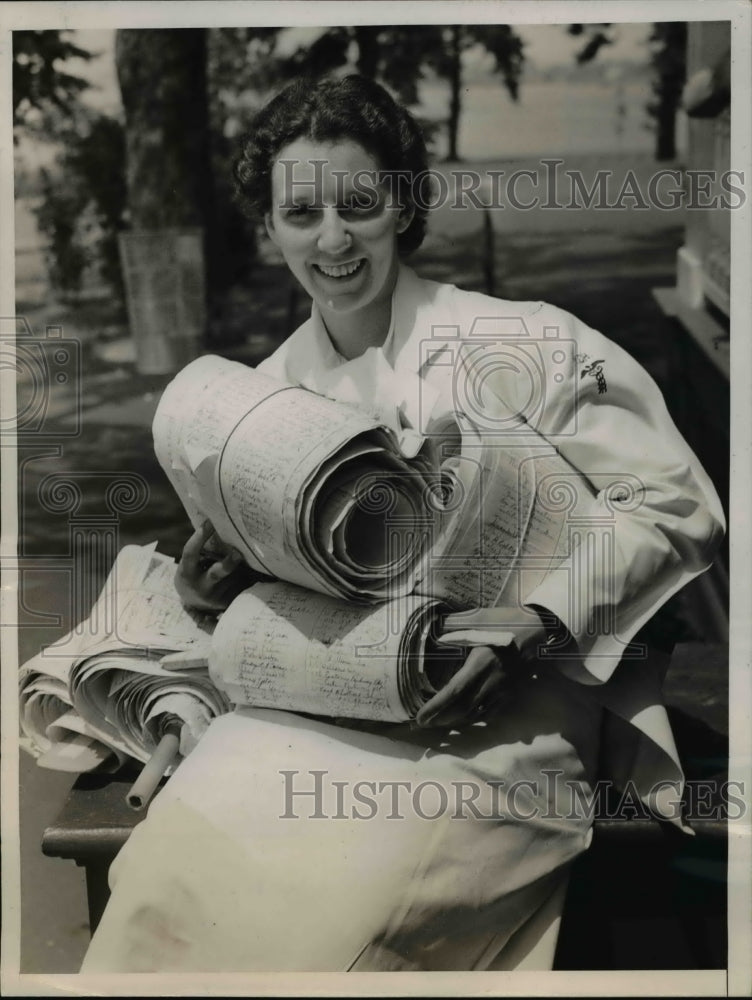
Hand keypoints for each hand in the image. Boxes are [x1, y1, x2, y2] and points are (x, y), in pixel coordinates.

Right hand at [175, 520, 257, 612]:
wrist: (193, 601)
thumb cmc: (194, 572)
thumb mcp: (191, 563)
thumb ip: (204, 550)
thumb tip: (224, 524)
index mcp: (187, 572)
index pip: (191, 553)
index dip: (199, 537)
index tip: (210, 521)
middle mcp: (201, 586)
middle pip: (216, 574)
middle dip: (228, 564)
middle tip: (239, 553)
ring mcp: (215, 596)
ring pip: (235, 578)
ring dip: (246, 566)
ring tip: (258, 554)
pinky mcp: (228, 602)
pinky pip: (243, 586)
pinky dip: (252, 576)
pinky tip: (264, 570)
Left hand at [414, 606, 548, 728]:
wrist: (541, 630)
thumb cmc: (507, 622)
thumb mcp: (478, 618)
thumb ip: (453, 625)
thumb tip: (432, 629)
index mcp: (479, 664)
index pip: (453, 692)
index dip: (434, 708)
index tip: (419, 718)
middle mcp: (490, 682)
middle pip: (461, 710)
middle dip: (440, 720)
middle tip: (423, 724)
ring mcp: (503, 690)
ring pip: (476, 715)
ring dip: (455, 722)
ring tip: (439, 723)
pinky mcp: (511, 693)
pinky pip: (490, 713)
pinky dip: (474, 719)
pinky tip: (465, 717)